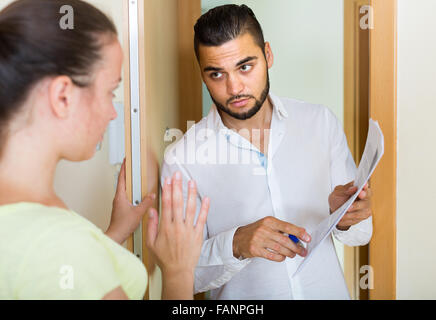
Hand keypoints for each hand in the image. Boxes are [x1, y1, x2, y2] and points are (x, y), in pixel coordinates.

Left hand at [105, 159, 155, 243]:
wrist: (116, 235)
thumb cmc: (122, 225)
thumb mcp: (138, 212)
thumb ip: (146, 202)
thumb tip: (151, 195)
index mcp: (120, 196)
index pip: (121, 178)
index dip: (124, 168)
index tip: (126, 160)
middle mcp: (118, 199)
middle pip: (122, 182)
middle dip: (127, 173)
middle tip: (131, 166)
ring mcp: (119, 204)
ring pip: (124, 190)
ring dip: (130, 184)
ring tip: (136, 179)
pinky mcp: (121, 208)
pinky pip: (126, 197)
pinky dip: (131, 193)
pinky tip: (137, 196)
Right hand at [146, 171, 209, 298]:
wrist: (178, 271)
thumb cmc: (164, 258)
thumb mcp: (151, 243)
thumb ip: (151, 226)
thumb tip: (152, 210)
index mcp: (165, 227)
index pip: (166, 204)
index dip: (166, 190)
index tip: (167, 180)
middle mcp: (177, 226)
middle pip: (177, 202)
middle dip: (177, 187)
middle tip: (178, 175)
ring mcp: (188, 230)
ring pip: (190, 208)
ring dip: (191, 193)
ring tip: (191, 182)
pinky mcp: (198, 234)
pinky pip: (202, 219)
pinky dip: (204, 208)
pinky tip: (206, 198)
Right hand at [232, 216, 310, 261]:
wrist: (238, 239)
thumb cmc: (255, 232)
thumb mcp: (267, 225)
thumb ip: (281, 230)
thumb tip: (297, 237)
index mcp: (269, 221)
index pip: (287, 227)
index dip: (299, 233)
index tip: (307, 238)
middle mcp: (264, 229)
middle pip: (285, 240)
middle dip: (296, 247)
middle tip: (302, 251)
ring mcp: (259, 239)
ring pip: (280, 248)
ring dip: (289, 253)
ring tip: (293, 254)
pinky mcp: (255, 249)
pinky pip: (272, 256)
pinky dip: (280, 257)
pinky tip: (283, 257)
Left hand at [328, 181, 371, 230]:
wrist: (335, 207)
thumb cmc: (339, 197)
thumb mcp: (338, 190)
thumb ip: (345, 189)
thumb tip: (353, 188)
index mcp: (362, 190)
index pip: (366, 190)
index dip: (365, 191)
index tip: (361, 191)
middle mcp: (366, 200)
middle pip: (365, 203)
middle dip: (357, 205)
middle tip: (349, 207)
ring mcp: (365, 210)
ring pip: (360, 214)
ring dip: (350, 215)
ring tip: (341, 216)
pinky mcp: (360, 218)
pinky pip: (354, 220)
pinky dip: (347, 220)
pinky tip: (340, 220)